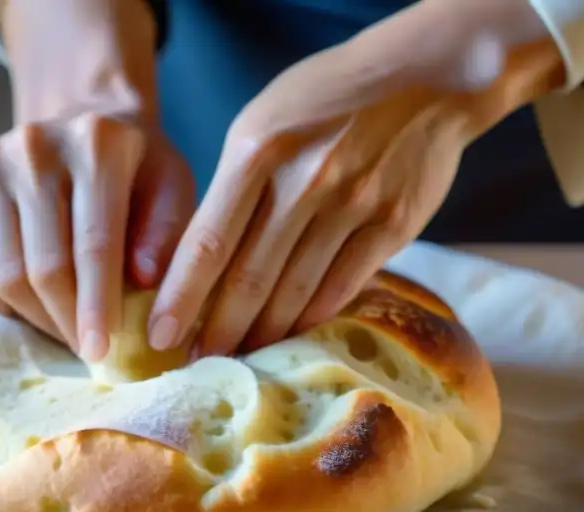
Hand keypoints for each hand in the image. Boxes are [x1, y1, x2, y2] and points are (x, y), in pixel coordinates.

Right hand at [0, 115, 192, 361]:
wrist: (81, 123)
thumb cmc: (135, 172)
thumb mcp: (172, 190)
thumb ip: (167, 233)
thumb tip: (142, 280)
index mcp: (97, 142)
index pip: (93, 244)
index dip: (96, 306)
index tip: (100, 352)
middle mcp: (34, 145)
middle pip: (44, 267)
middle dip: (66, 321)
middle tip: (85, 350)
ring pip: (3, 273)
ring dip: (34, 317)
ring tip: (62, 327)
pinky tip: (22, 307)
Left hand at [147, 0, 562, 357]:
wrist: (424, 74)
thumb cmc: (327, 100)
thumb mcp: (264, 122)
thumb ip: (234, 186)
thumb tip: (203, 260)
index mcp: (257, 150)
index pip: (208, 241)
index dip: (180, 297)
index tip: (158, 336)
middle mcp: (304, 180)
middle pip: (249, 278)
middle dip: (217, 330)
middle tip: (197, 364)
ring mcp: (352, 204)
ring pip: (295, 292)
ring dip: (262, 335)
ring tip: (239, 361)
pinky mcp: (392, 224)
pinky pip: (343, 288)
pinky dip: (312, 319)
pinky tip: (291, 338)